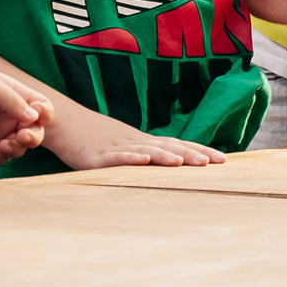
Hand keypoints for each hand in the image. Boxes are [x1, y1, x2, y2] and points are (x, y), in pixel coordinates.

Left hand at [0, 66, 55, 163]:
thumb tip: (34, 117)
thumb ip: (12, 100)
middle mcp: (12, 115)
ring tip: (1, 146)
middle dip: (33, 137)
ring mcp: (0, 131)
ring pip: (19, 147)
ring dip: (15, 149)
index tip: (35, 117)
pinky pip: (0, 157)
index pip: (42, 107)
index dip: (44, 114)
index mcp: (18, 96)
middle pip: (35, 131)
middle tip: (21, 137)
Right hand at [43, 100, 227, 170]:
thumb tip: (167, 164)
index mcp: (142, 141)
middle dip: (193, 154)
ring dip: (168, 157)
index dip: (199, 150)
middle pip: (168, 147)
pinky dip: (130, 158)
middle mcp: (135, 142)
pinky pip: (116, 157)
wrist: (64, 122)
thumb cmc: (93, 137)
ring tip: (187, 162)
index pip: (176, 144)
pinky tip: (144, 160)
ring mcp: (117, 147)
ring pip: (147, 151)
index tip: (223, 159)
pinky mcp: (97, 157)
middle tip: (216, 162)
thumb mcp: (122, 147)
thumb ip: (143, 154)